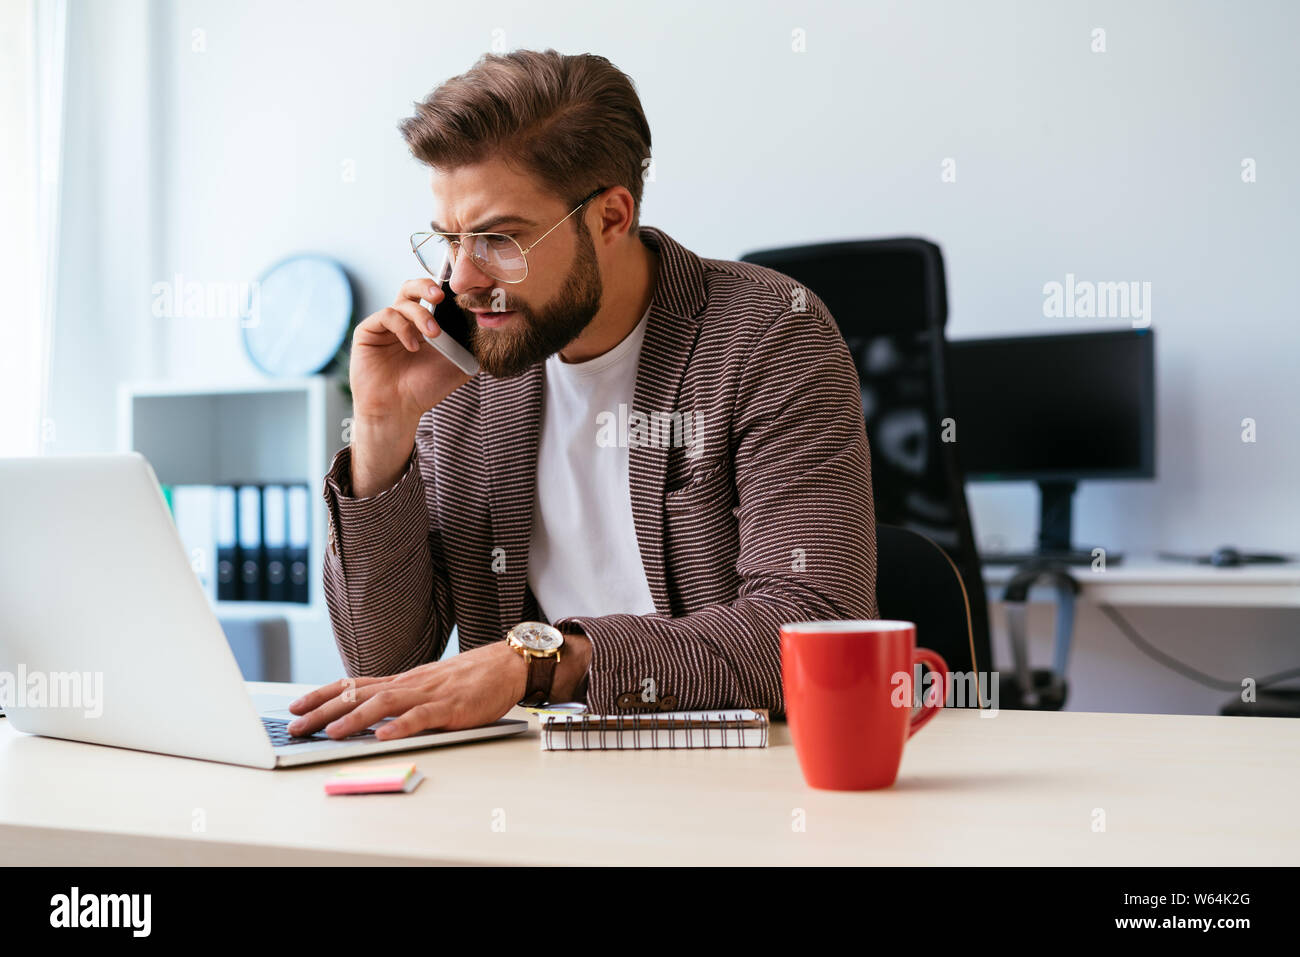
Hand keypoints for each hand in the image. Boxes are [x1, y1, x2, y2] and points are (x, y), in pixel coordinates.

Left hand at [285, 640, 528, 740]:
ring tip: (331, 733)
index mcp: (403, 680)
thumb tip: (373, 716)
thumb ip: (403, 698)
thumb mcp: (429, 685)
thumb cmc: (471, 679)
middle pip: (359, 694)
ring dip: (355, 719)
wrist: (507, 665)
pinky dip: (402, 726)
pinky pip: (423, 716)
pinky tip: (385, 737)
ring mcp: (430, 694)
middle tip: (295, 726)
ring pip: (385, 703)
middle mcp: (410, 684)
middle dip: (323, 711)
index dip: (322, 695)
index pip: (353, 684)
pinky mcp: (452, 707)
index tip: (296, 707)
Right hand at [349, 278, 471, 424]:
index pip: (431, 297)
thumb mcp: (456, 366)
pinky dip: (403, 327)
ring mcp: (385, 325)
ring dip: (422, 315)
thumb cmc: (424, 389)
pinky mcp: (368, 331)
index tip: (460, 294)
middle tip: (441, 296)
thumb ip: (470, 347)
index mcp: (423, 325)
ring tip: (433, 335)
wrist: (398, 410)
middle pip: (413, 287)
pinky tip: (413, 346)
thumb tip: (490, 330)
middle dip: (428, 286)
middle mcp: (403, 321)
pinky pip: (387, 315)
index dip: (443, 290)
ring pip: (403, 301)